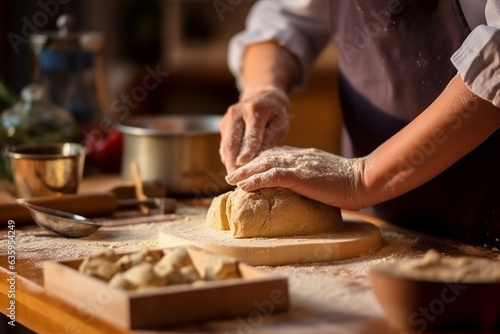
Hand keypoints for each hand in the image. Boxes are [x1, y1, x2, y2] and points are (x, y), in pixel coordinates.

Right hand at [218, 87, 290, 172]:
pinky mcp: (222, 125)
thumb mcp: (280, 124)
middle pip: (232, 142)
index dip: (247, 151)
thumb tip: (257, 159)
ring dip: (229, 163)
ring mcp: (227, 118)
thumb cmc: (275, 113)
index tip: (243, 165)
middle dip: (233, 163)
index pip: (250, 135)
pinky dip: (229, 158)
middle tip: (236, 180)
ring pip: (225, 145)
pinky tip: (235, 170)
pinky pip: (225, 145)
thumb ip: (269, 140)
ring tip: (235, 179)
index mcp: (255, 110)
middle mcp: (236, 112)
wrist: (262, 96)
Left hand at [225, 146, 365, 209]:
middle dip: (247, 165)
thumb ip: (312, 175)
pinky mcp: (300, 176)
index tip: (248, 168)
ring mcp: (298, 164)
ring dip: (246, 172)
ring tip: (231, 180)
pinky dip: (256, 180)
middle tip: (232, 174)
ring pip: (265, 164)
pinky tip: (244, 186)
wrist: (363, 179)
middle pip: (266, 157)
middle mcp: (298, 156)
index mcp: (304, 155)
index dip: (260, 161)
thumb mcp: (326, 174)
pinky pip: (272, 176)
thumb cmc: (350, 182)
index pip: (277, 154)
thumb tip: (304, 186)